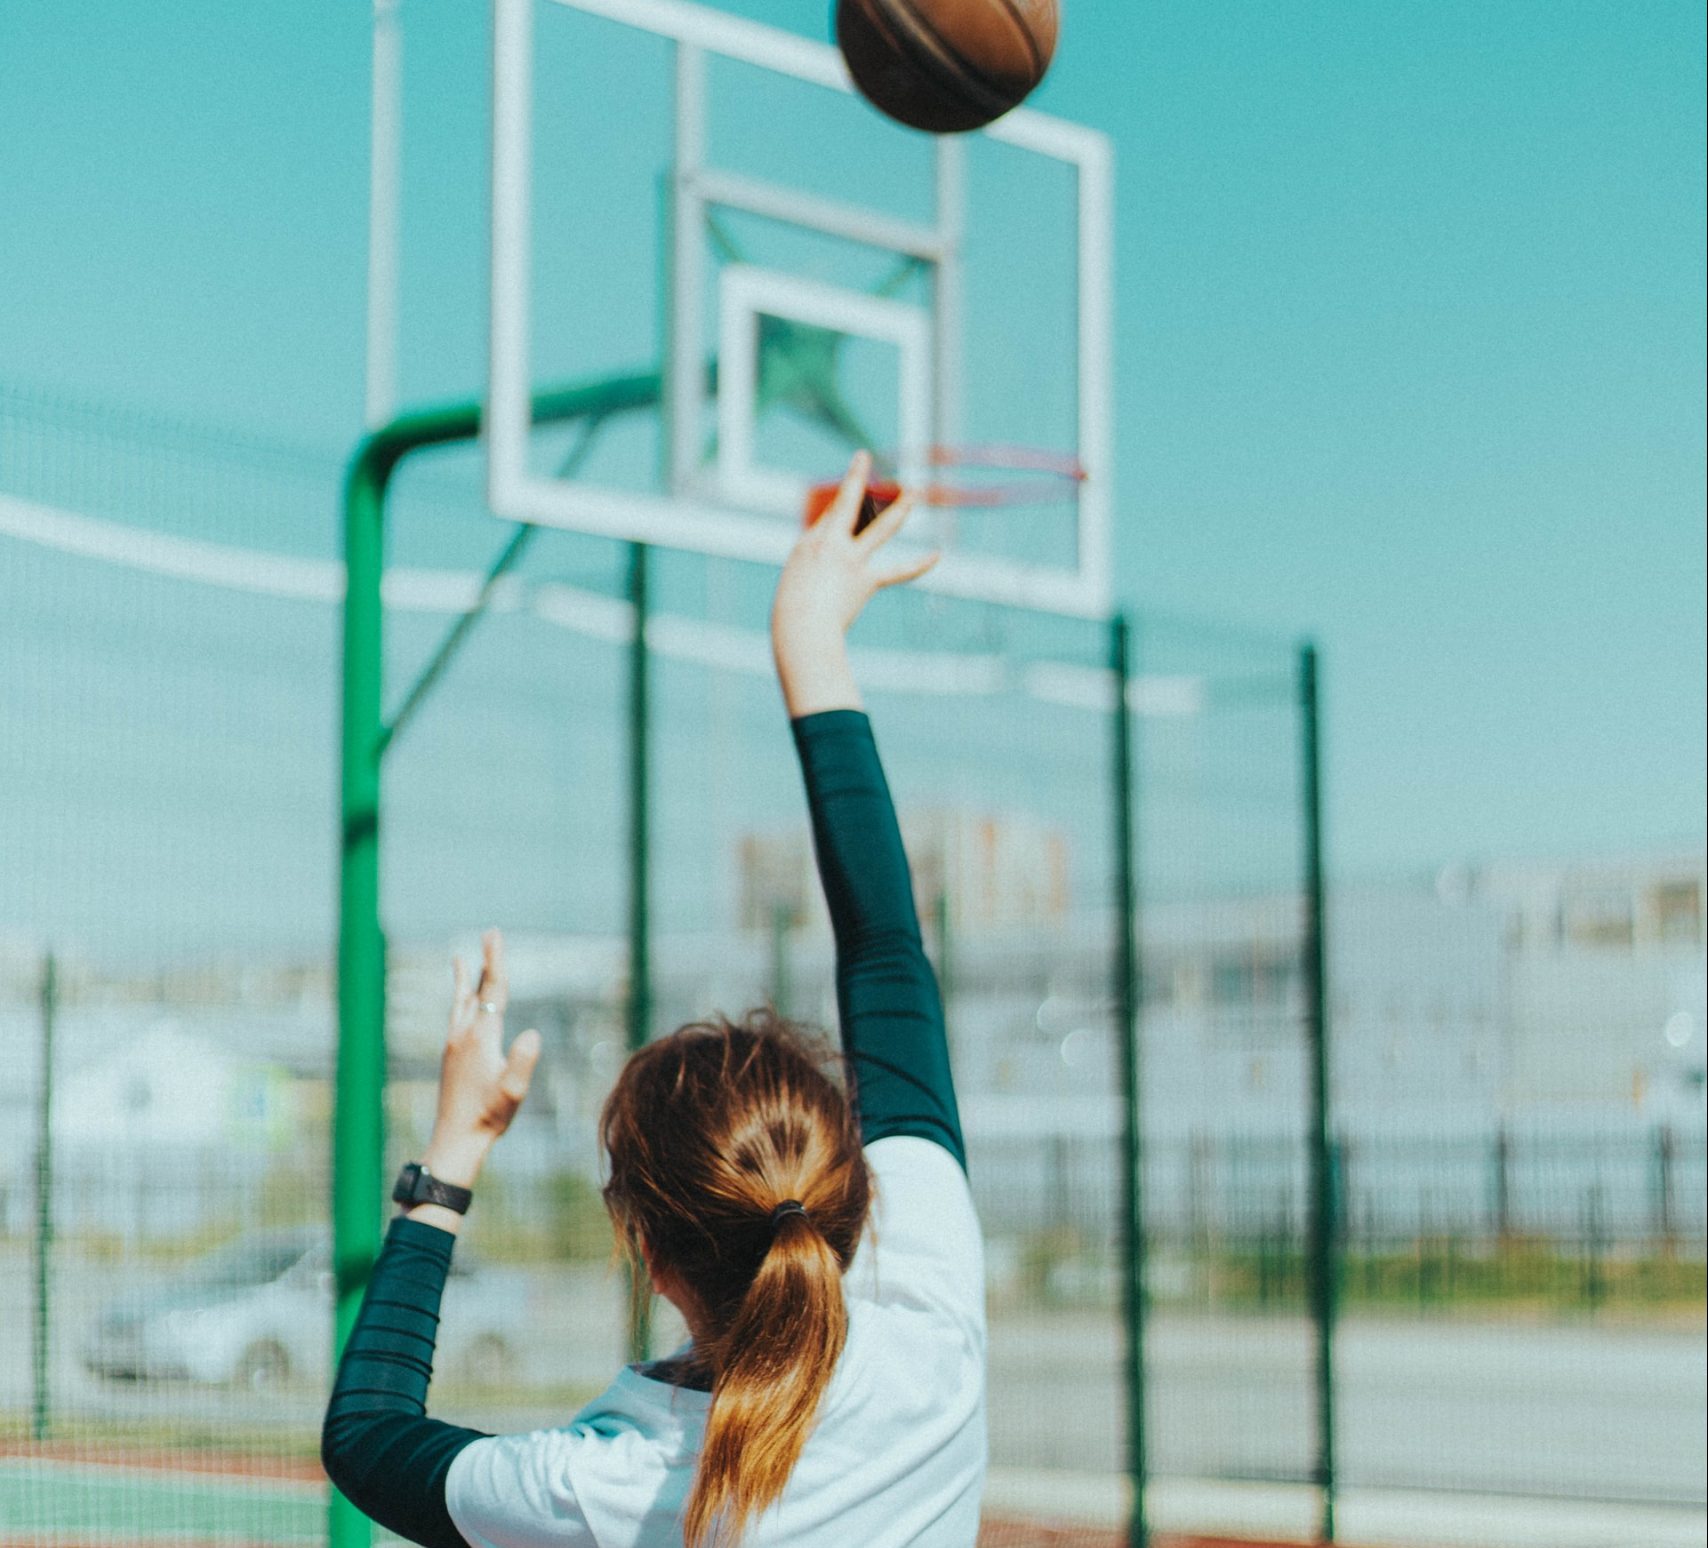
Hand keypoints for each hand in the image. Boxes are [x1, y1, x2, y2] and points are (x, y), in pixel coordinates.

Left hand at [421, 930, 541, 1190]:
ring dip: (465, 979)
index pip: (493, 990)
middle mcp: (463, 1035)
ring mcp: (453, 1045)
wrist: (456, 1140)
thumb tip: (533, 1034)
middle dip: (485, 961)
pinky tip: (459, 1005)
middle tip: (489, 933)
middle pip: (476, 990)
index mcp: (481, 1037)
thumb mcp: (514, 1090)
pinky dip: (458, 1001)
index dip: (496, 961)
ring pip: (460, 1002)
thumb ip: (523, 1060)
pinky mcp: (450, 1057)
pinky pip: (455, 1017)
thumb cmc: (489, 1117)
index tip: (494, 935)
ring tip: (460, 959)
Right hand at [771, 451, 937, 715]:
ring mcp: (852, 560)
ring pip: (882, 527)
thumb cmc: (794, 612)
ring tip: (914, 492)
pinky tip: (937, 555)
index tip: (856, 475)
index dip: (844, 495)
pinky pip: (898, 571)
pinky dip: (918, 564)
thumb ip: (819, 568)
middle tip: (866, 458)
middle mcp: (831, 543)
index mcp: (809, 542)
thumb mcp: (800, 582)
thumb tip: (838, 567)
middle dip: (858, 479)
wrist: (802, 629)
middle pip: (849, 504)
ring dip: (901, 508)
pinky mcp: (867, 580)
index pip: (830, 512)